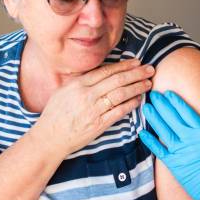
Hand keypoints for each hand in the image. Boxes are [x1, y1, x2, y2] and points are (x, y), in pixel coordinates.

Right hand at [36, 59, 154, 155]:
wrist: (50, 138)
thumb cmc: (56, 114)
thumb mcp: (64, 90)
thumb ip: (82, 81)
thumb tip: (100, 71)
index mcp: (78, 84)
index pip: (106, 71)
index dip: (124, 65)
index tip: (137, 62)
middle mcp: (87, 95)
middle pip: (117, 80)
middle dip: (136, 73)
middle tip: (150, 69)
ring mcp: (93, 110)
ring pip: (121, 94)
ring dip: (137, 87)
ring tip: (148, 83)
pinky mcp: (99, 124)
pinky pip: (119, 111)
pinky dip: (131, 104)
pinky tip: (139, 99)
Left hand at [139, 91, 199, 199]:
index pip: (187, 112)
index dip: (176, 101)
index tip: (169, 93)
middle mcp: (190, 141)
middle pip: (172, 118)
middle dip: (162, 104)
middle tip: (153, 93)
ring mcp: (180, 153)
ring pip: (163, 131)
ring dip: (154, 118)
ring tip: (146, 106)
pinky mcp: (174, 165)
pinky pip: (159, 151)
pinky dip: (150, 141)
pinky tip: (142, 132)